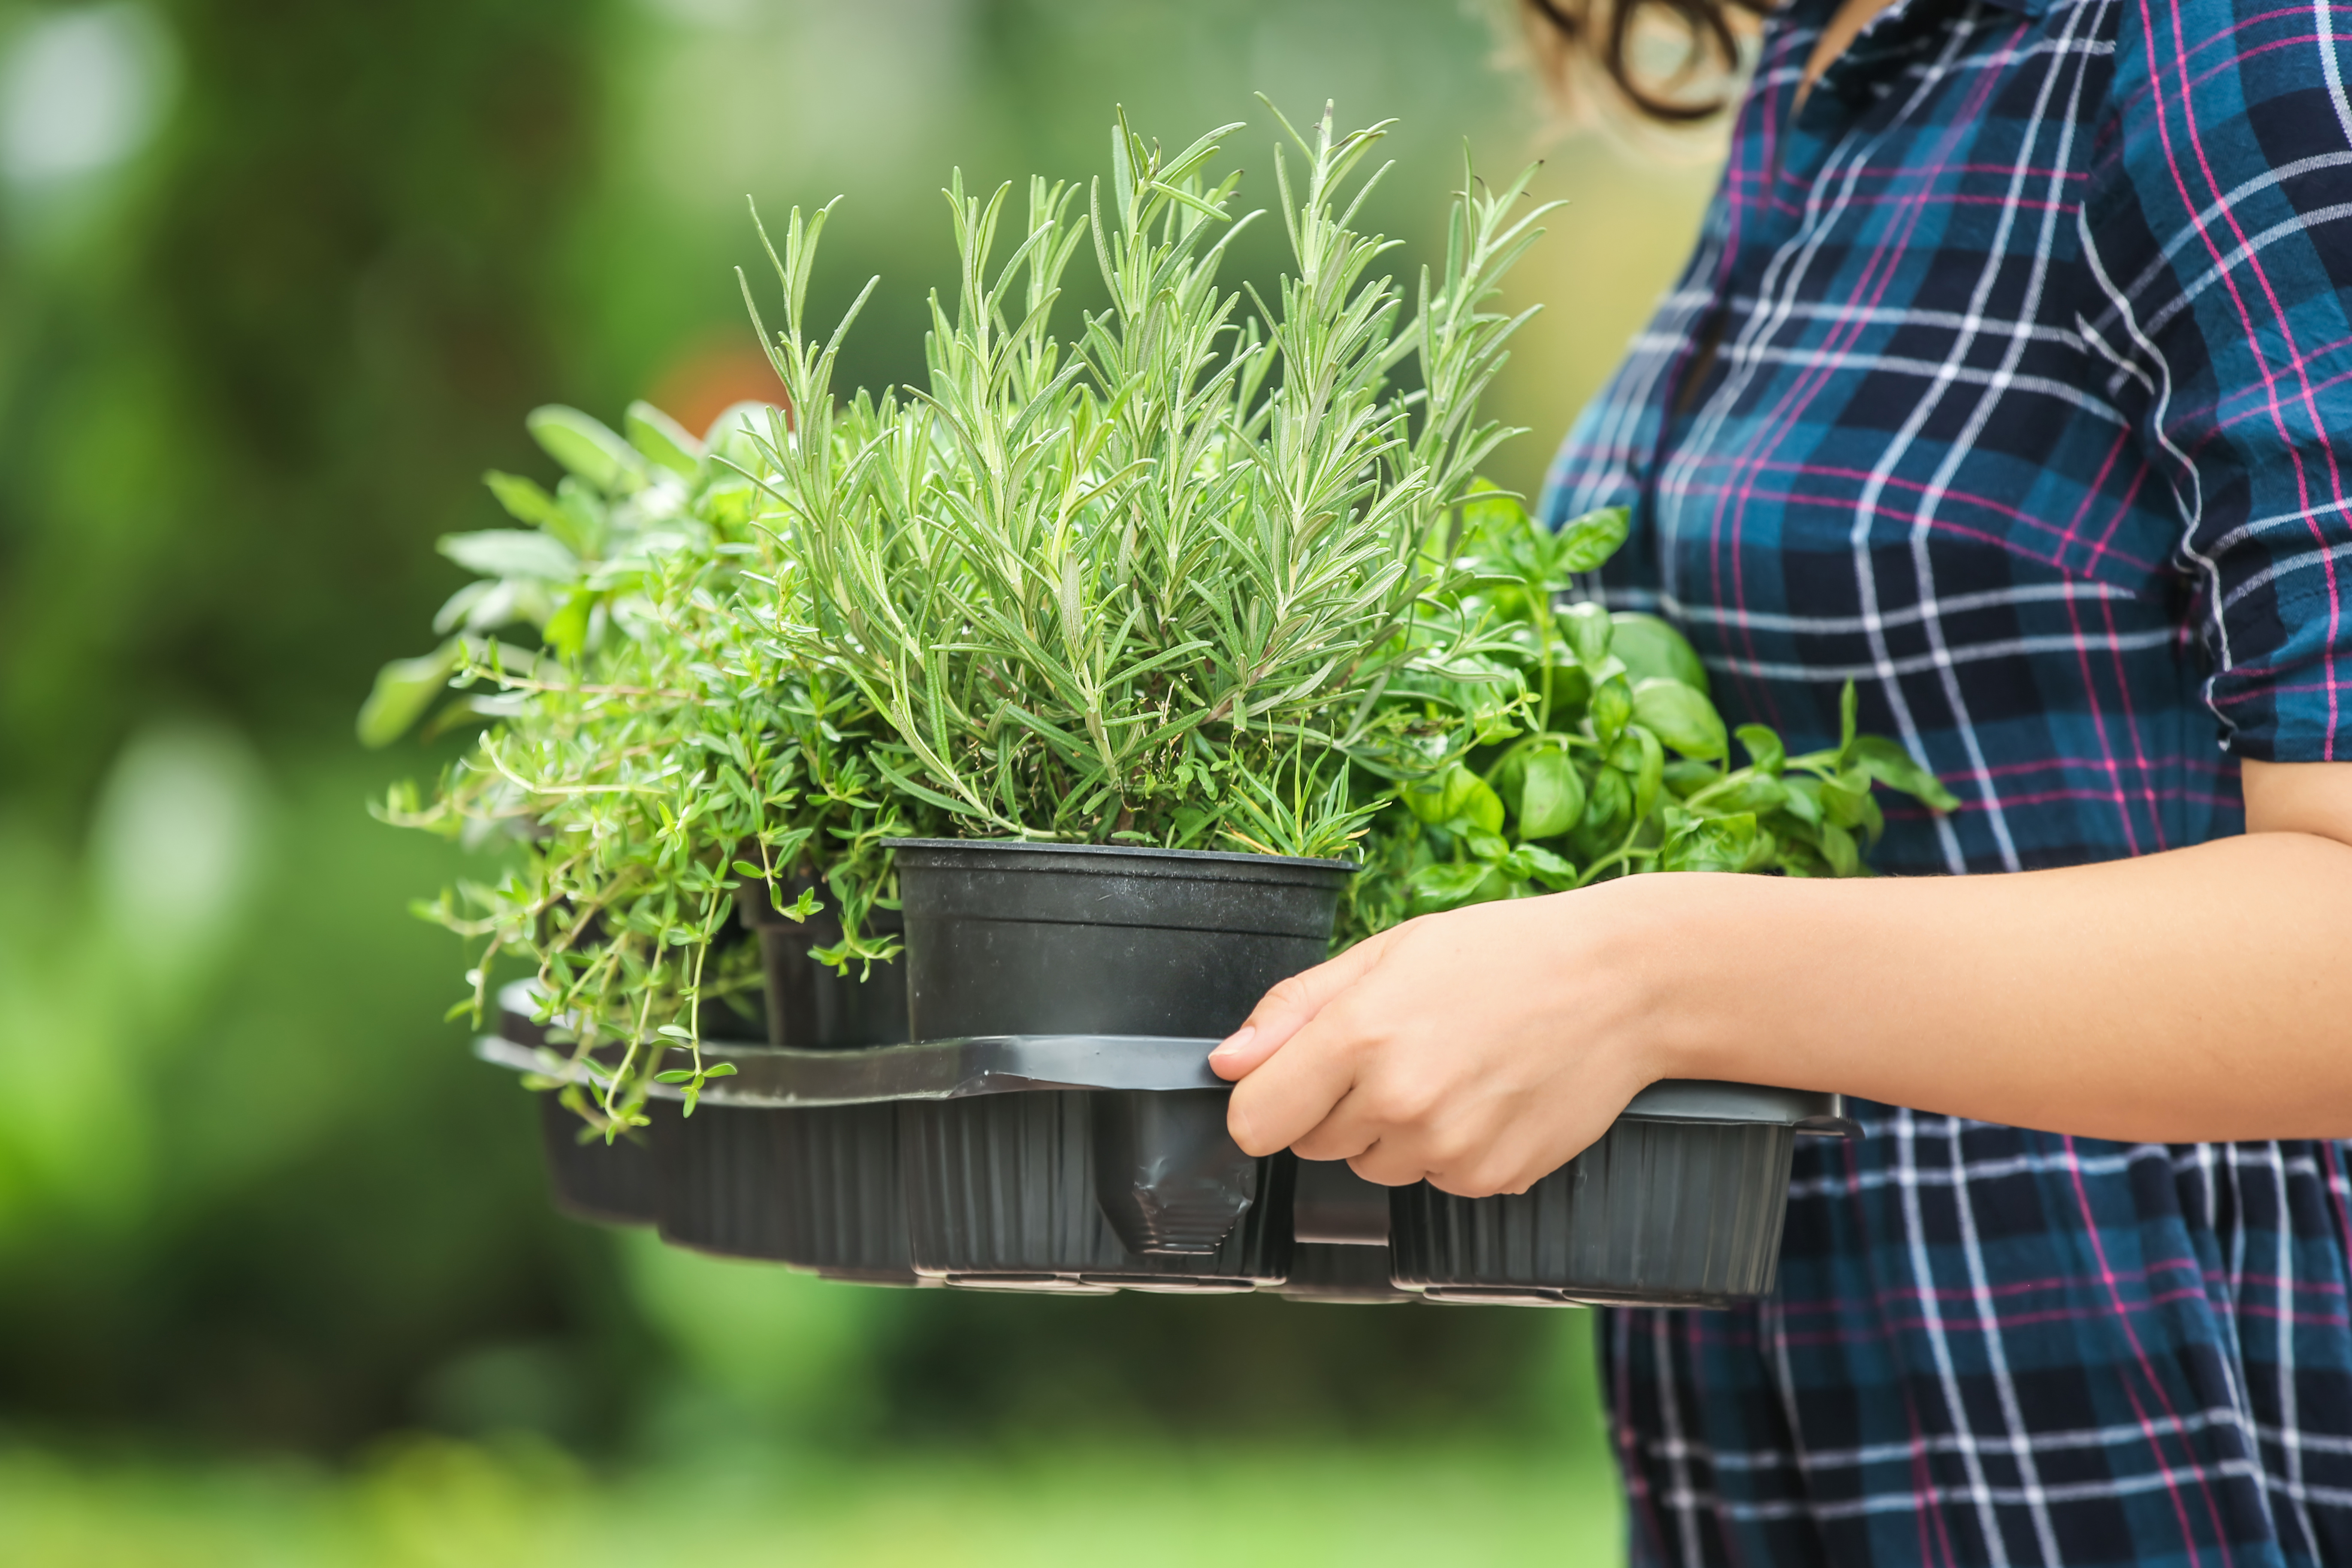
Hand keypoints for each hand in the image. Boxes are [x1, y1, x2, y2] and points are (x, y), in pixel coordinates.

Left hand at [1209, 878, 1692, 1196]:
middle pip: (1311, 1146)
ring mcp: (1448, 1149)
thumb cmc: (1502, 954)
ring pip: (1373, 1167)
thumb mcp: (1387, 954)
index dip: (1267, 1100)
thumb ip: (1294, 1011)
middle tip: (1401, 1047)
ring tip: (1452, 1067)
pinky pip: (1435, 1179)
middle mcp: (1399, 1102)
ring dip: (1394, 1131)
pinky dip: (1450, 1148)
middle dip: (1337, 1106)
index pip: (1253, 1122)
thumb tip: (1226, 1064)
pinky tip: (1487, 1095)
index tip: (1293, 1078)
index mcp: (1359, 1036)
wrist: (1621, 984)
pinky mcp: (1492, 1179)